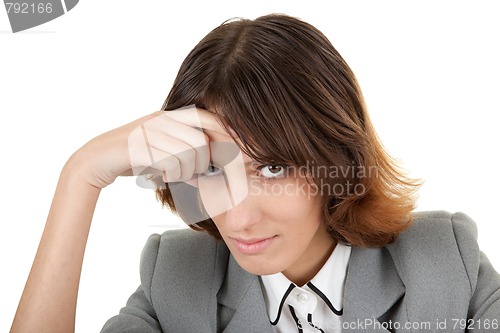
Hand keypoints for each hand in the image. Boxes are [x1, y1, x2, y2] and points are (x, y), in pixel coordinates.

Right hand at [68, 106, 228, 188]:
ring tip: (177, 176)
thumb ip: (186, 149)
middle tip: (195, 175)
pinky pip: (171, 163)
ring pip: (188, 153)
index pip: (207, 117)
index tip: (233, 149)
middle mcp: (161, 120)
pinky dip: (174, 175)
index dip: (224, 132)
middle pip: (201, 141)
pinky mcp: (139, 147)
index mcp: (169, 116)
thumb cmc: (136, 156)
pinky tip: (166, 177)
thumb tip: (215, 165)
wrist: (99, 158)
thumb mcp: (163, 146)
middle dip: (203, 164)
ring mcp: (149, 132)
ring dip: (188, 172)